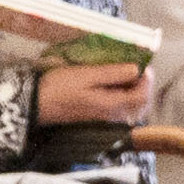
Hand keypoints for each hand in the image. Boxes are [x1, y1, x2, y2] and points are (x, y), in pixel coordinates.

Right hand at [32, 59, 146, 128]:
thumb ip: (113, 73)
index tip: (142, 64)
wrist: (36, 104)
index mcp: (111, 106)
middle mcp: (112, 116)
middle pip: (140, 105)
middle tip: (139, 68)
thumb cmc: (60, 87)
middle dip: (144, 86)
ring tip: (128, 74)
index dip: (147, 79)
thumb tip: (136, 69)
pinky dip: (125, 97)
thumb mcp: (86, 74)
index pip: (142, 96)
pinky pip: (120, 109)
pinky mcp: (97, 118)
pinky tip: (116, 85)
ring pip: (131, 108)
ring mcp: (105, 119)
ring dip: (135, 91)